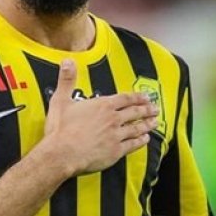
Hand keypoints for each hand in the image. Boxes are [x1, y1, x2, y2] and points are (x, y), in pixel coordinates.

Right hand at [43, 59, 158, 175]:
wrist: (61, 153)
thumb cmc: (60, 129)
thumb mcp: (61, 99)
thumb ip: (67, 79)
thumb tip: (68, 61)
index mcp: (102, 105)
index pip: (125, 98)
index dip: (137, 97)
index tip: (146, 97)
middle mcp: (113, 119)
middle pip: (135, 112)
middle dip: (147, 110)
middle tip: (155, 109)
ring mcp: (116, 135)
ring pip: (136, 128)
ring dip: (147, 124)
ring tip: (155, 122)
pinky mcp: (116, 151)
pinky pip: (132, 145)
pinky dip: (141, 141)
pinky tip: (145, 139)